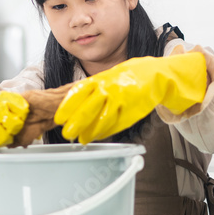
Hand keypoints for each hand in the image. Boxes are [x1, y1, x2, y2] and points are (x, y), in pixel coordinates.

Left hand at [53, 51, 206, 144]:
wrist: (154, 75)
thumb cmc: (127, 76)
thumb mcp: (106, 77)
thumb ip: (91, 89)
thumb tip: (73, 105)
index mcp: (101, 79)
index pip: (78, 92)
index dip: (67, 106)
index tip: (59, 118)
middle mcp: (110, 89)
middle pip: (88, 108)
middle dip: (75, 123)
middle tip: (67, 133)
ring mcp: (122, 100)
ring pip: (102, 119)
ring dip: (90, 132)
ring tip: (82, 139)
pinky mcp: (132, 111)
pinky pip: (116, 125)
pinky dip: (105, 132)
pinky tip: (97, 136)